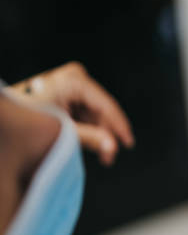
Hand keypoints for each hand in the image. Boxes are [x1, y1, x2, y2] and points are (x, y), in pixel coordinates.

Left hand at [8, 62, 133, 165]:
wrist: (4, 118)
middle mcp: (75, 78)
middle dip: (106, 133)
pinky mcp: (68, 93)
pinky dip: (89, 128)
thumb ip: (90, 138)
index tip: (128, 143)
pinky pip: (86, 112)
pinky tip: (90, 143)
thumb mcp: (61, 129)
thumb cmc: (26, 118)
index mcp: (73, 81)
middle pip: (101, 109)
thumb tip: (113, 147)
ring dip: (98, 133)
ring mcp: (72, 84)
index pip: (106, 104)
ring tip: (100, 154)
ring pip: (95, 112)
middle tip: (108, 156)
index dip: (119, 126)